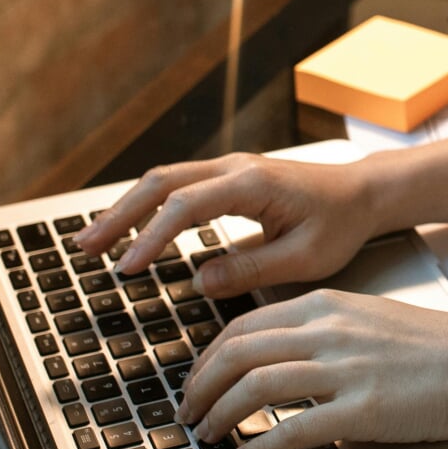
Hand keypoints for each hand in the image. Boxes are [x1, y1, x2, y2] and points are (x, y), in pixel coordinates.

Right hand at [71, 154, 383, 295]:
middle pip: (161, 183)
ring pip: (164, 181)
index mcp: (253, 183)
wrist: (363, 194)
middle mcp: (235, 167)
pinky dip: (146, 206)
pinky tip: (127, 229)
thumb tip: (199, 281)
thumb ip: (252, 269)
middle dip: (119, 215)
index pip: (186, 206)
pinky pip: (178, 186)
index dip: (151, 237)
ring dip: (125, 209)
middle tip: (84, 249)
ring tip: (91, 241)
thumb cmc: (340, 224)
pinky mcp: (228, 178)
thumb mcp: (306, 258)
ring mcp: (229, 168)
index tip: (127, 268)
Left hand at [179, 289, 447, 448]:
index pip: (245, 326)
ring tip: (208, 435)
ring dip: (220, 415)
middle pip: (239, 353)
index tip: (198, 380)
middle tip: (190, 411)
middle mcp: (329, 330)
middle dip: (202, 386)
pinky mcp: (362, 409)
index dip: (209, 357)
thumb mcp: (368, 318)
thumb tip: (277, 352)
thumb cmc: (435, 349)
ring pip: (255, 387)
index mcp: (327, 305)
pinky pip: (292, 429)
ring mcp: (344, 368)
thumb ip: (322, 327)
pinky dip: (257, 447)